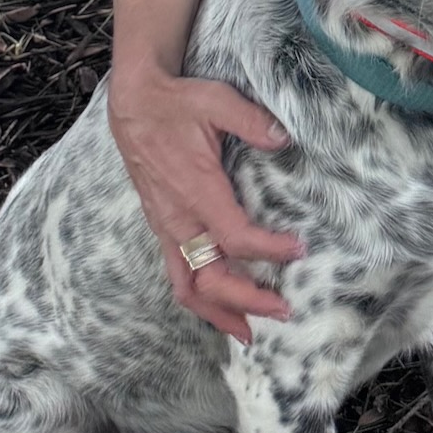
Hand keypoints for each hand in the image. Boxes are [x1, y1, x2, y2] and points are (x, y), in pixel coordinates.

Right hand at [108, 65, 303, 343]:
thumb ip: (251, 120)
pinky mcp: (162, 225)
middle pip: (207, 278)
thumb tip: (282, 138)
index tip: (298, 251)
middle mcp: (177, 217)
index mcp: (195, 191)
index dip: (267, 250)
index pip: (233, 237)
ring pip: (185, 286)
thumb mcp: (217, 100)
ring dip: (217, 312)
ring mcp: (166, 225)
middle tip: (283, 310)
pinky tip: (220, 305)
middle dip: (244, 301)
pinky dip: (199, 296)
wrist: (134, 103)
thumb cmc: (177, 102)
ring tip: (248, 332)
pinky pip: (178, 272)